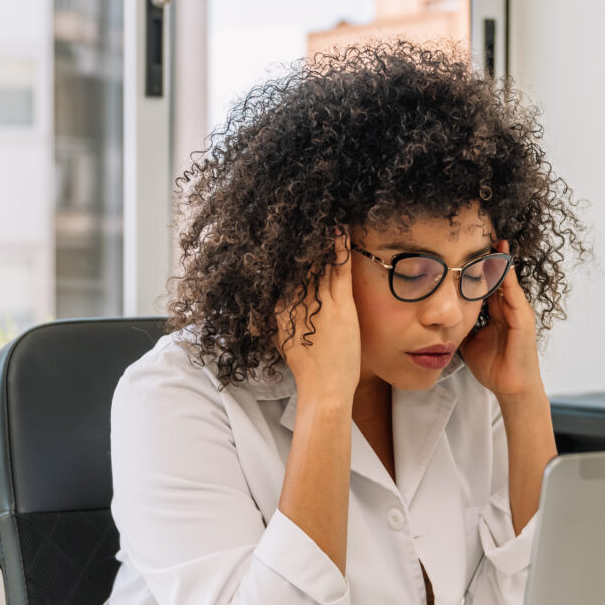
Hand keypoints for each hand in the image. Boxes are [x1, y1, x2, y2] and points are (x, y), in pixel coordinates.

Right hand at [277, 234, 359, 406]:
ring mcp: (319, 303)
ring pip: (318, 263)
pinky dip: (339, 249)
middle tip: (305, 215)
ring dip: (321, 240)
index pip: (284, 274)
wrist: (323, 389)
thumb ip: (273, 327)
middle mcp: (295, 302)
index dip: (287, 254)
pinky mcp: (340, 306)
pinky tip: (340, 230)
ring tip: (322, 218)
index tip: (288, 234)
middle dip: (302, 243)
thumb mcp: (283, 343)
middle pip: (298, 264)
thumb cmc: (308, 371)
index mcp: (280, 310)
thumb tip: (264, 317)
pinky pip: (339, 270)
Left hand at [458, 240, 545, 401]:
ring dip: (499, 261)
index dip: (473, 266)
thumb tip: (436, 319)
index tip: (461, 248)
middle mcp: (508, 307)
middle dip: (487, 256)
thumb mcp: (468, 341)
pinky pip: (514, 293)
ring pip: (506, 280)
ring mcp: (518, 311)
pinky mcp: (524, 318)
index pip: (484, 282)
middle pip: (496, 275)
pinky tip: (500, 264)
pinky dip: (507, 278)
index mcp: (496, 311)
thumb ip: (458, 326)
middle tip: (476, 233)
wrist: (511, 387)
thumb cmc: (492, 367)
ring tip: (491, 240)